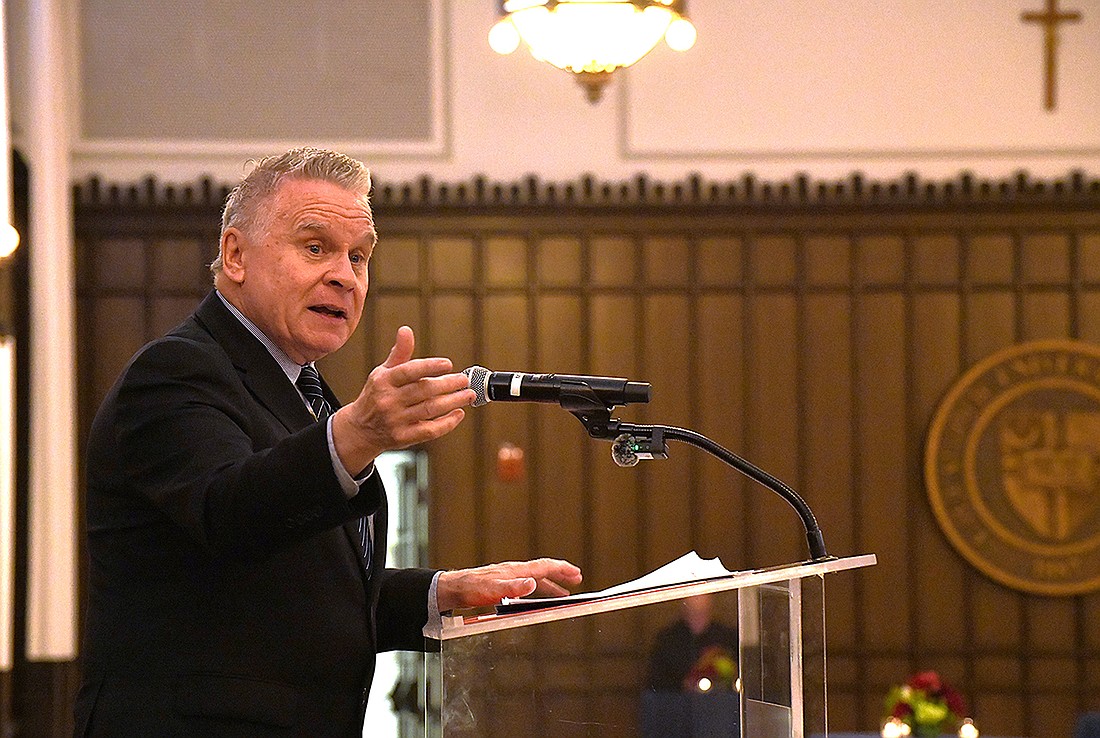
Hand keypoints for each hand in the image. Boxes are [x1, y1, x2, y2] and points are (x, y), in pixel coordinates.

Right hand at [331, 326, 473, 471]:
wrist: (360, 429)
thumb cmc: (376, 395)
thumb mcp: (382, 372)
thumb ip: (399, 353)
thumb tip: (406, 330)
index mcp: (384, 381)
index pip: (409, 371)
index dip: (430, 366)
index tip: (448, 364)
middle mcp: (388, 400)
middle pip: (424, 391)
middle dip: (448, 384)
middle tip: (464, 380)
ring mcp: (396, 420)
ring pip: (430, 409)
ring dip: (453, 402)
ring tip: (468, 394)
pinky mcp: (403, 437)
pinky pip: (430, 430)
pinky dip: (447, 423)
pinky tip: (458, 414)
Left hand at [436, 558, 582, 610]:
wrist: (452, 588)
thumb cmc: (470, 588)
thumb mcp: (493, 590)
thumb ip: (513, 587)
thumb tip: (532, 584)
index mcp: (515, 571)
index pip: (543, 566)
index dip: (561, 569)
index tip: (576, 573)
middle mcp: (513, 571)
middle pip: (542, 571)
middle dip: (560, 575)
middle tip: (576, 579)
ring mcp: (507, 577)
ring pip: (534, 579)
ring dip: (549, 585)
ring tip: (562, 594)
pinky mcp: (501, 585)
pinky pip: (524, 586)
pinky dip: (535, 590)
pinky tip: (534, 598)